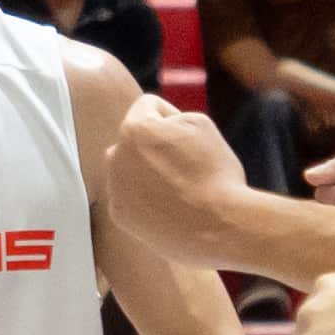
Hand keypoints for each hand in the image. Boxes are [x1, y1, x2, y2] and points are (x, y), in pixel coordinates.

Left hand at [105, 95, 247, 258]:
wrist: (220, 227)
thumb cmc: (215, 173)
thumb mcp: (200, 124)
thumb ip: (169, 116)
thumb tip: (154, 127)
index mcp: (133, 129)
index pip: (149, 106)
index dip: (175, 117)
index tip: (191, 141)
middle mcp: (115, 157)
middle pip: (135, 139)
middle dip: (154, 146)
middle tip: (185, 166)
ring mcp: (115, 189)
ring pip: (130, 170)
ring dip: (148, 173)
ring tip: (179, 190)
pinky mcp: (120, 216)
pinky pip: (130, 197)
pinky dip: (146, 200)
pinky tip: (170, 208)